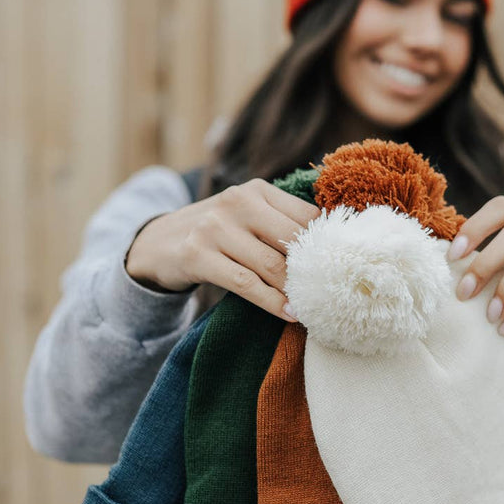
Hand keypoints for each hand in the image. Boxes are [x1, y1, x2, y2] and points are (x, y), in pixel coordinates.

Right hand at [125, 178, 320, 321]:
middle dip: (314, 269)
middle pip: (292, 240)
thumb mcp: (246, 215)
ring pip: (271, 265)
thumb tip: (334, 249)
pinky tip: (289, 314)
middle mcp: (237, 202)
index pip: (306, 215)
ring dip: (296, 290)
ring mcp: (214, 228)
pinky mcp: (198, 256)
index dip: (328, 243)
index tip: (344, 267)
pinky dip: (272, 302)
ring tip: (314, 306)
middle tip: (332, 292)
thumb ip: (282, 223)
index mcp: (256, 190)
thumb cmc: (218, 233)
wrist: (159, 243)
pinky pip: (246, 284)